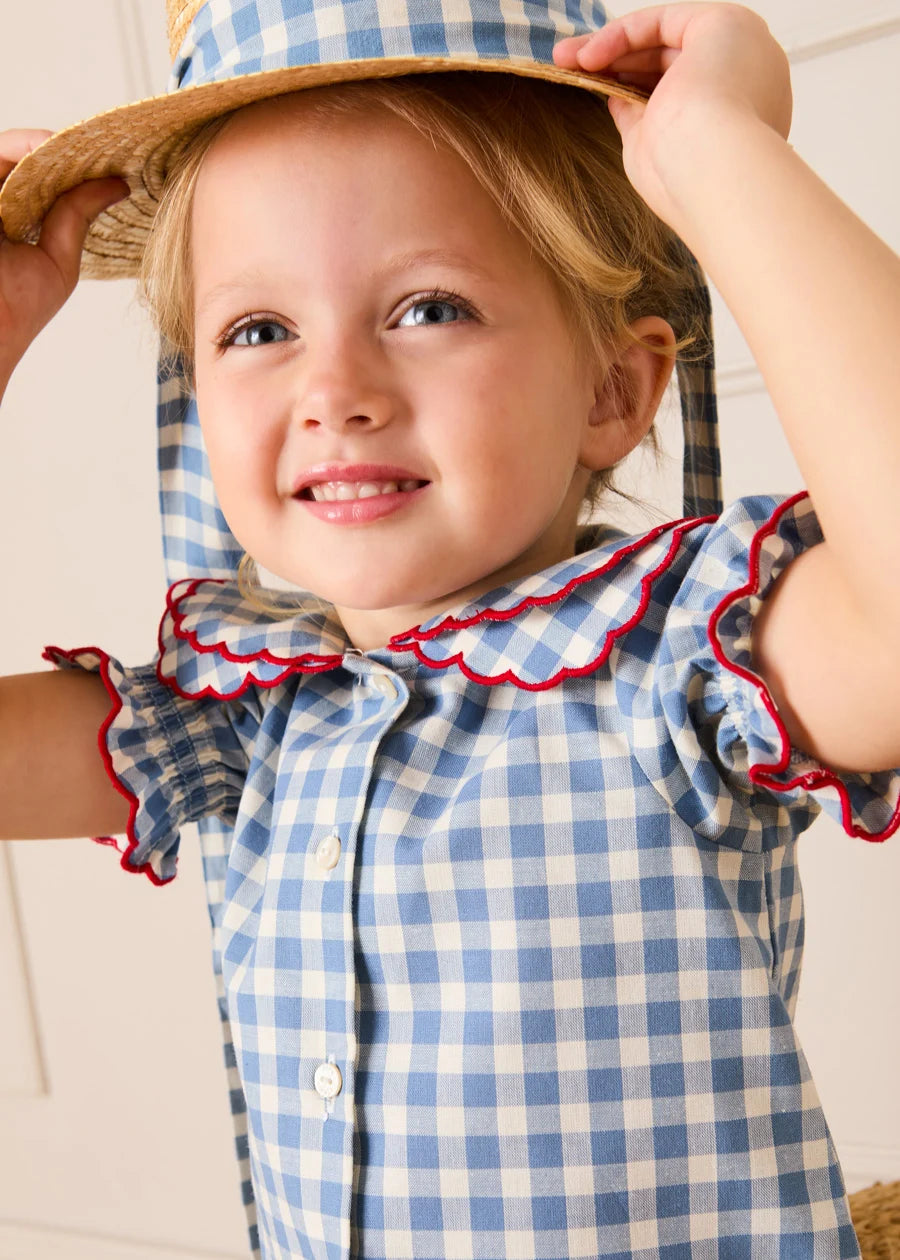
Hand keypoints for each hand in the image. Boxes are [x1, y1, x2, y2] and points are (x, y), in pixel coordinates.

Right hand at [0, 129, 127, 394]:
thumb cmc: (17, 308)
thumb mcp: (58, 260)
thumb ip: (77, 215)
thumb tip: (119, 184)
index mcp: (13, 223)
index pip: (41, 182)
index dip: (72, 168)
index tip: (109, 161)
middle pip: (28, 162)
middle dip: (65, 151)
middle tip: (102, 145)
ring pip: (11, 151)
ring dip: (46, 144)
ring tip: (82, 145)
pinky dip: (23, 145)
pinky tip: (53, 147)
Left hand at [553, 3, 791, 232]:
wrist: (713, 174)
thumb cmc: (684, 181)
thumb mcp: (654, 148)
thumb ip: (640, 118)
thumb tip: (618, 95)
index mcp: (742, 118)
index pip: (682, 91)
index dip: (633, 88)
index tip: (595, 93)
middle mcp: (750, 80)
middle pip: (672, 60)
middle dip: (616, 64)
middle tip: (569, 69)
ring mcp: (743, 49)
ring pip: (666, 37)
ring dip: (611, 46)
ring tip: (565, 60)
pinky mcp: (726, 24)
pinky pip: (663, 21)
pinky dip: (622, 34)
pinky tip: (588, 56)